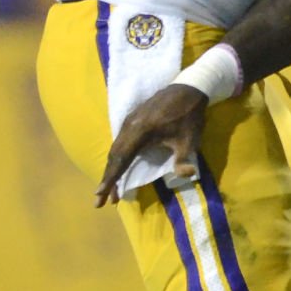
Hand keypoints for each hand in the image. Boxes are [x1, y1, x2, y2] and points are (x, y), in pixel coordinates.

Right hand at [94, 83, 207, 206]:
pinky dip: (117, 158)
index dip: (111, 178)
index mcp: (141, 132)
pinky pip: (120, 142)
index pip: (121, 160)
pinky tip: (118, 168)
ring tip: (109, 189)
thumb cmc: (189, 116)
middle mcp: (129, 126)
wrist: (188, 89)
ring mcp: (129, 121)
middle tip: (101, 201)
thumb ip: (184, 159)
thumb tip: (185, 174)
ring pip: (115, 149)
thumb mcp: (190, 139)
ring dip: (111, 169)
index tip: (100, 195)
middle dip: (108, 179)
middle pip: (114, 157)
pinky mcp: (132, 119)